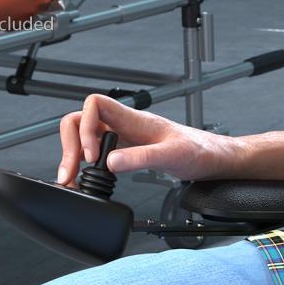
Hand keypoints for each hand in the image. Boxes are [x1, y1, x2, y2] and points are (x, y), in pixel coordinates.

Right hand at [56, 94, 238, 185]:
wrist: (214, 159)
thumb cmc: (199, 151)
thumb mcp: (172, 157)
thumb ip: (141, 158)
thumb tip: (112, 162)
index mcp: (134, 119)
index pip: (94, 104)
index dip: (85, 127)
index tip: (91, 155)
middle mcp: (124, 125)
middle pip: (80, 121)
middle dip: (69, 146)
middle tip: (70, 173)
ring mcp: (124, 137)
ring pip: (85, 137)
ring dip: (73, 156)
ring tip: (71, 179)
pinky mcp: (127, 150)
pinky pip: (97, 151)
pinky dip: (86, 164)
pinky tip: (87, 178)